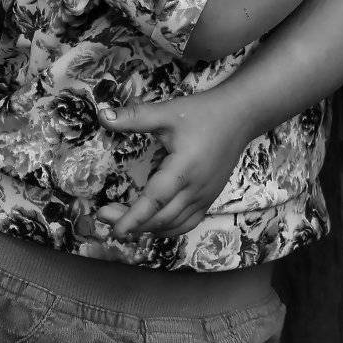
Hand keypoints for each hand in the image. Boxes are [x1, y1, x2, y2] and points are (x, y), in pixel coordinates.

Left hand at [95, 89, 250, 238]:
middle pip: (161, 218)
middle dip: (131, 223)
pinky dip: (166, 228)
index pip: (155, 200)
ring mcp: (204, 197)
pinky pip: (186, 223)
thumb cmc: (202, 113)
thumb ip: (134, 117)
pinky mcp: (208, 200)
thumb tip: (102, 116)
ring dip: (146, 228)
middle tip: (102, 215)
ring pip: (173, 225)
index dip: (134, 217)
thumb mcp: (167, 112)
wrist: (239, 118)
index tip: (114, 229)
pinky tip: (149, 224)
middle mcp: (196, 189)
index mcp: (184, 168)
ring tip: (120, 221)